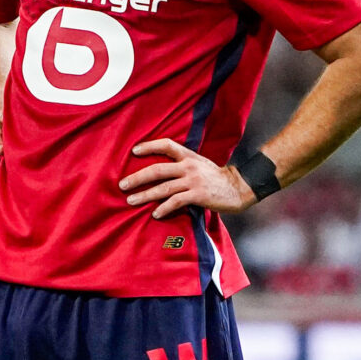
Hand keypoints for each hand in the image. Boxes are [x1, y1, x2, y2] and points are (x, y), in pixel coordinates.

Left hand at [119, 138, 256, 218]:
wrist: (238, 187)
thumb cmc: (215, 177)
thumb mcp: (199, 163)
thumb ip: (181, 164)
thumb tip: (160, 171)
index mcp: (188, 156)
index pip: (166, 145)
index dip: (149, 146)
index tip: (134, 151)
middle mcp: (188, 166)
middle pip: (157, 169)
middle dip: (137, 177)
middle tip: (122, 184)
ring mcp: (193, 181)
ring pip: (163, 188)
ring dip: (145, 195)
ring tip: (131, 200)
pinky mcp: (198, 195)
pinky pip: (176, 202)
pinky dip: (164, 208)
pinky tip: (155, 214)